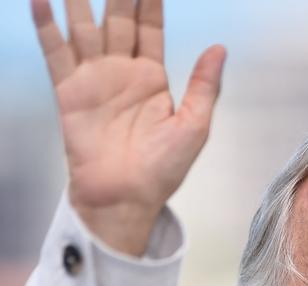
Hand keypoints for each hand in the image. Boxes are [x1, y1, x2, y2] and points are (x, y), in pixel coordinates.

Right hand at [31, 0, 226, 254]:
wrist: (126, 199)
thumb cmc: (162, 171)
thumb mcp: (194, 128)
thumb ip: (205, 87)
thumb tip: (220, 48)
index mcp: (152, 78)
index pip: (149, 26)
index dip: (149, 0)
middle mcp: (121, 72)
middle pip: (117, 18)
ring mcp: (94, 79)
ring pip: (84, 26)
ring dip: (80, 0)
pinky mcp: (69, 92)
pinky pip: (55, 52)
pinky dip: (46, 26)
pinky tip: (42, 0)